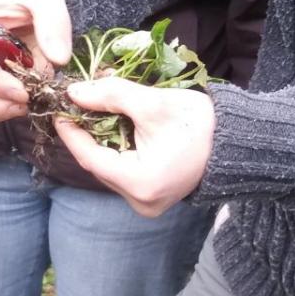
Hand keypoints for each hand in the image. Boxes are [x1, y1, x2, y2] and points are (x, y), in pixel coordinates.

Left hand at [56, 77, 214, 214]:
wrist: (235, 143)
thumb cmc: (200, 124)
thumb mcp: (153, 103)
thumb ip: (111, 96)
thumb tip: (74, 92)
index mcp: (140, 183)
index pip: (91, 158)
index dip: (72, 133)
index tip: (59, 109)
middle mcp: (139, 201)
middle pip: (99, 164)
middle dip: (87, 132)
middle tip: (78, 103)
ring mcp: (146, 203)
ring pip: (110, 167)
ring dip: (101, 139)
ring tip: (97, 110)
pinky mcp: (151, 197)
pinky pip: (123, 171)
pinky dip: (116, 148)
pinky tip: (116, 127)